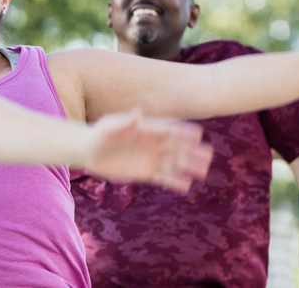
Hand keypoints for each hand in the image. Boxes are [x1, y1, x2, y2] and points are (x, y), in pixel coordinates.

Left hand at [83, 110, 213, 192]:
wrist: (89, 151)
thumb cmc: (99, 134)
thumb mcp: (110, 127)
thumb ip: (125, 123)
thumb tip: (137, 113)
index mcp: (147, 129)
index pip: (169, 130)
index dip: (183, 131)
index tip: (198, 134)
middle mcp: (152, 143)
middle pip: (176, 147)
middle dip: (192, 151)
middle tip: (209, 155)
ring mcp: (150, 158)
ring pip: (173, 163)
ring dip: (188, 167)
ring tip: (203, 171)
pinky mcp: (145, 172)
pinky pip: (163, 178)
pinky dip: (174, 182)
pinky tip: (186, 185)